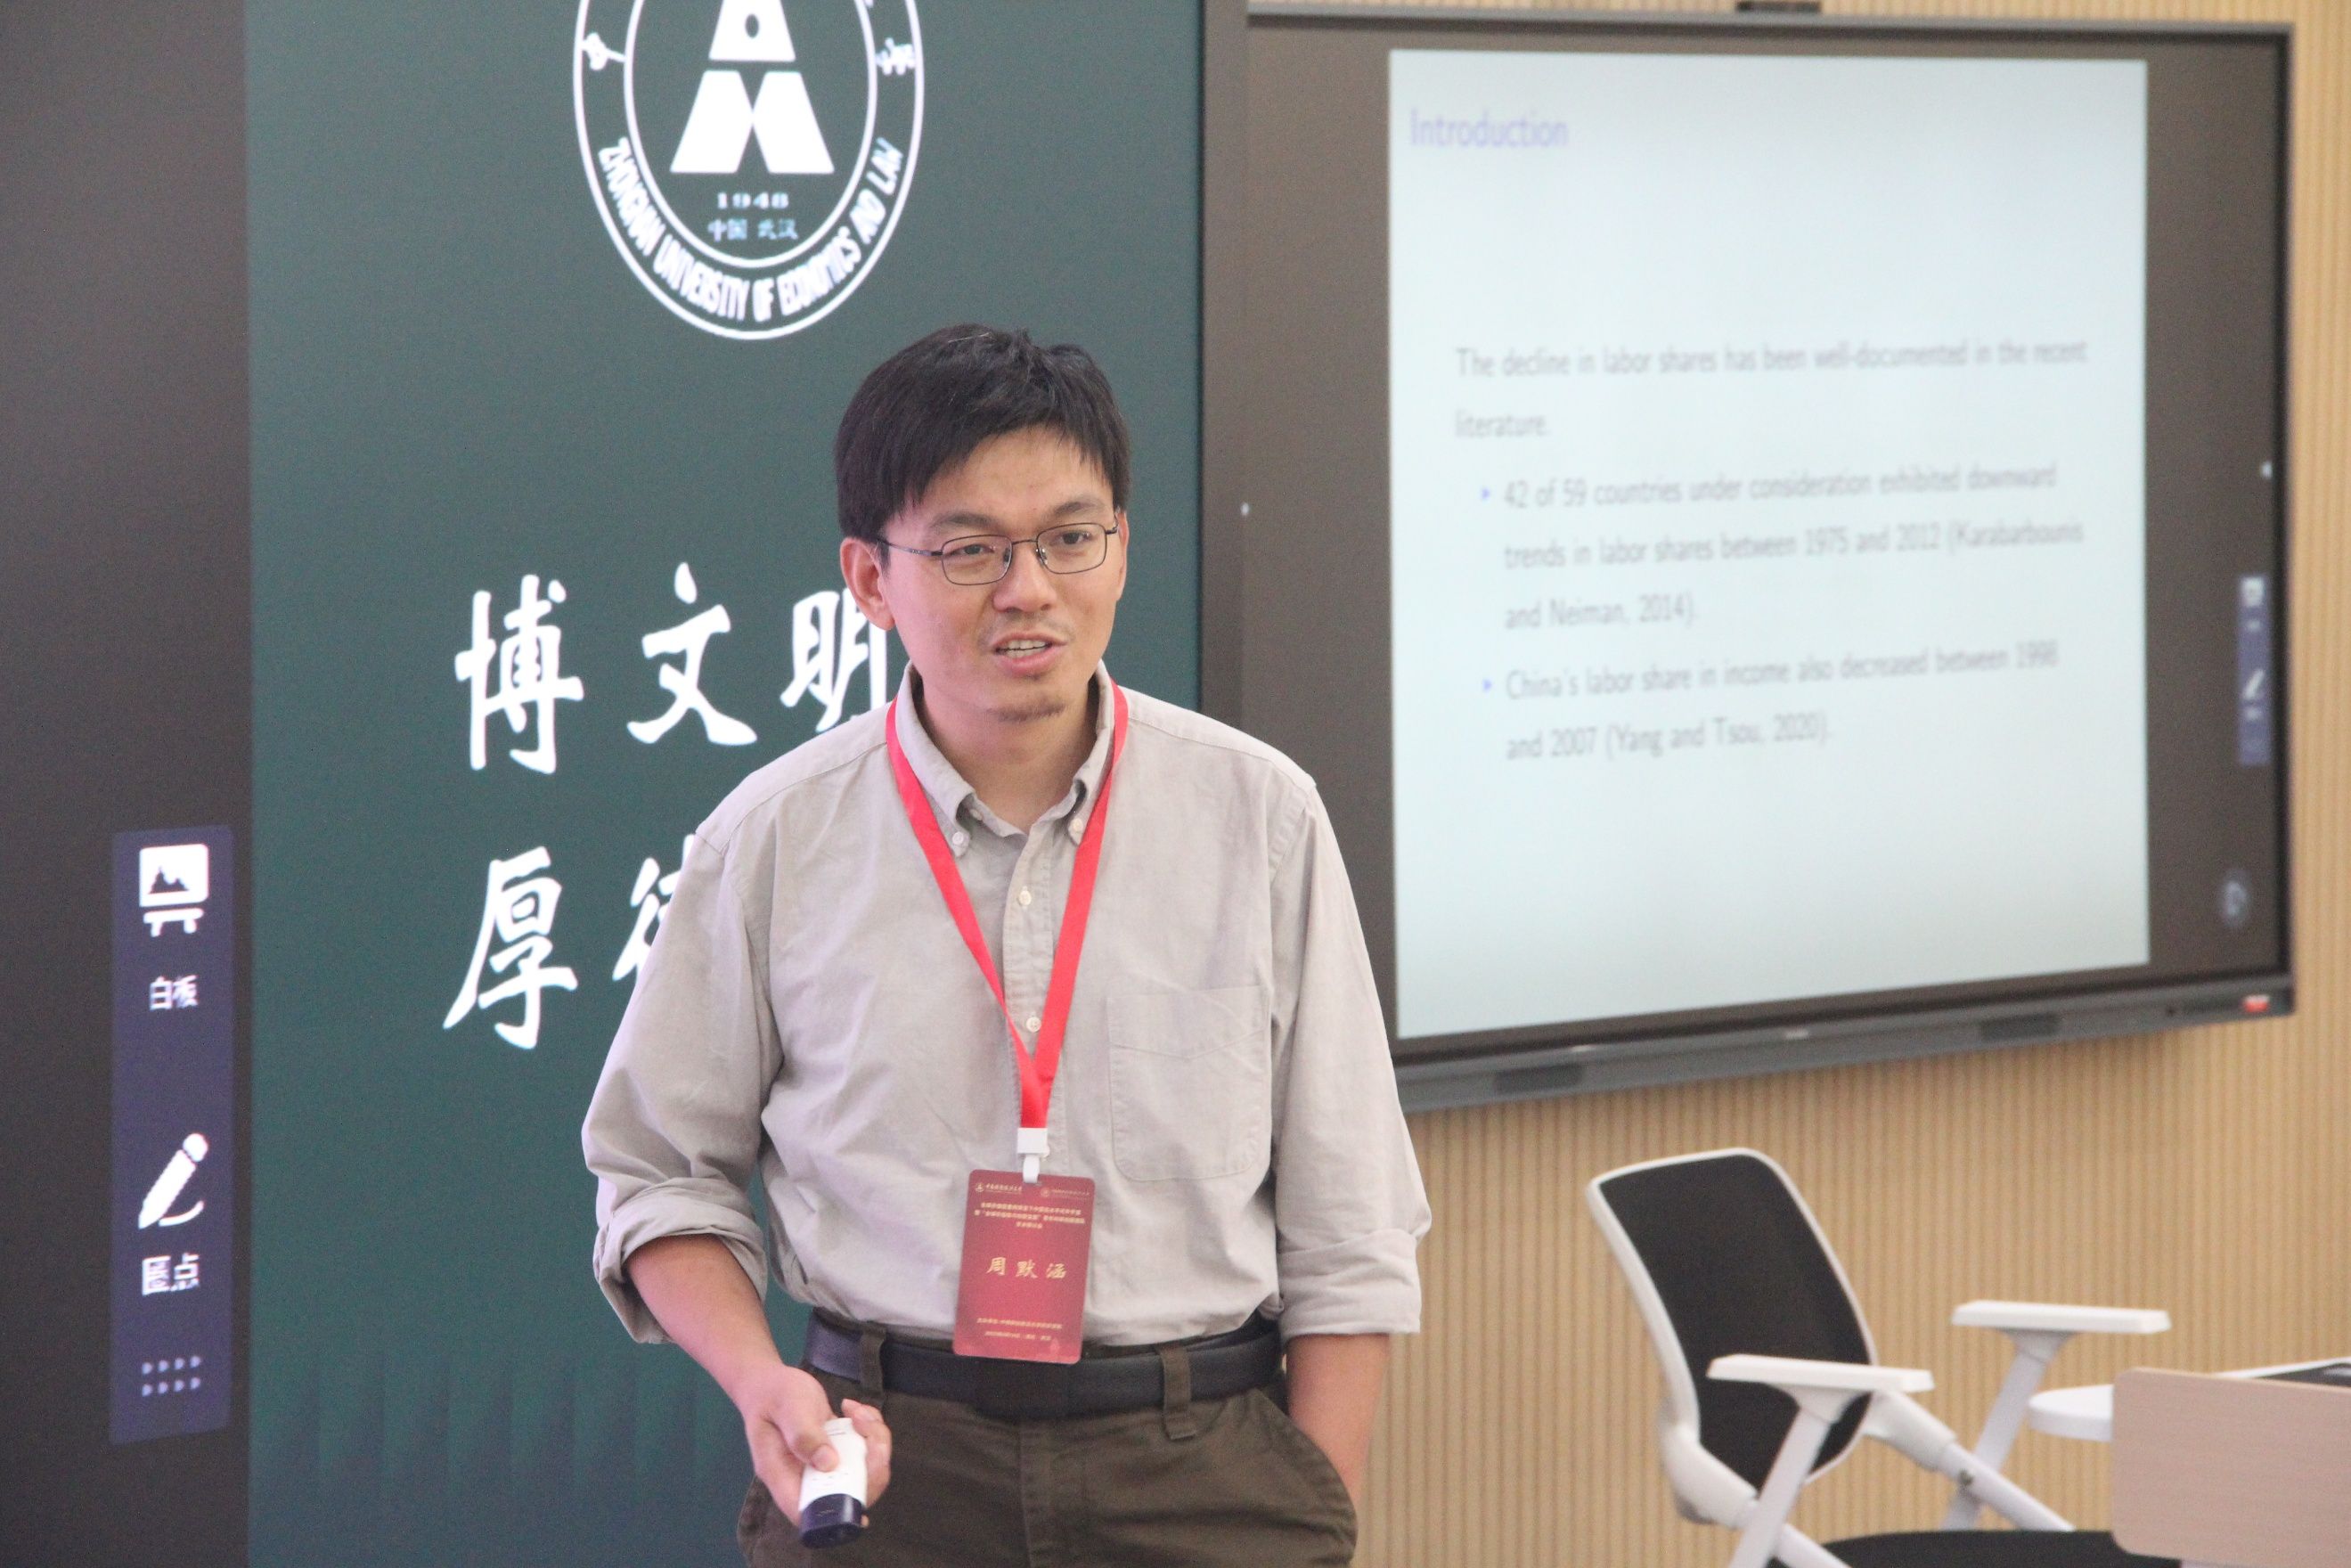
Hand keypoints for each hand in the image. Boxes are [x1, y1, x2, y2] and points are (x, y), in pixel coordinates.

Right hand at [731, 1363, 894, 1524]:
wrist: (770, 1382)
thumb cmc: (773, 1393)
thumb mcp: (788, 1407)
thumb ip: (804, 1435)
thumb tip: (829, 1464)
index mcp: (783, 1476)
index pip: (809, 1511)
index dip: (838, 1511)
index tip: (862, 1486)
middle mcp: (804, 1478)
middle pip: (847, 1495)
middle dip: (871, 1465)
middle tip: (867, 1428)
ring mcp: (822, 1467)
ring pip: (862, 1473)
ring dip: (873, 1443)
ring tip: (859, 1413)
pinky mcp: (836, 1453)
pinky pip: (862, 1454)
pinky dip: (870, 1432)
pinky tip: (855, 1410)